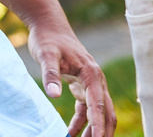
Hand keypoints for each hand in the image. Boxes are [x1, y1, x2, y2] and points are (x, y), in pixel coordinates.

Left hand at [28, 17, 114, 136]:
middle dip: (102, 131)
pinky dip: (81, 122)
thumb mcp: (45, 54)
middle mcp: (96, 80)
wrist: (49, 25)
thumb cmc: (48, 39)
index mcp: (91, 73)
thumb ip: (50, 74)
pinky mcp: (82, 85)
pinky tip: (71, 133)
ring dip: (93, 130)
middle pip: (106, 111)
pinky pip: (86, 109)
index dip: (98, 124)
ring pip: (98, 112)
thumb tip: (53, 96)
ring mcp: (91, 83)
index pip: (98, 104)